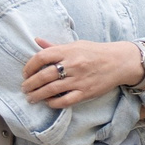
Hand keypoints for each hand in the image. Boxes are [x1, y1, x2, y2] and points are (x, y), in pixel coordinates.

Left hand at [23, 39, 139, 108]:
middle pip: (43, 76)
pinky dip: (54, 103)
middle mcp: (72, 65)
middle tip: (25, 88)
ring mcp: (79, 80)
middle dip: (30, 84)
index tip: (25, 73)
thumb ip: (55, 46)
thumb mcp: (76, 45)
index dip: (29, 66)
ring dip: (37, 95)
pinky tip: (48, 102)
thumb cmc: (96, 52)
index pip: (41, 57)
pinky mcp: (86, 92)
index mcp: (68, 51)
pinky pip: (65, 101)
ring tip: (31, 98)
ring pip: (51, 90)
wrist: (119, 62)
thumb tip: (37, 41)